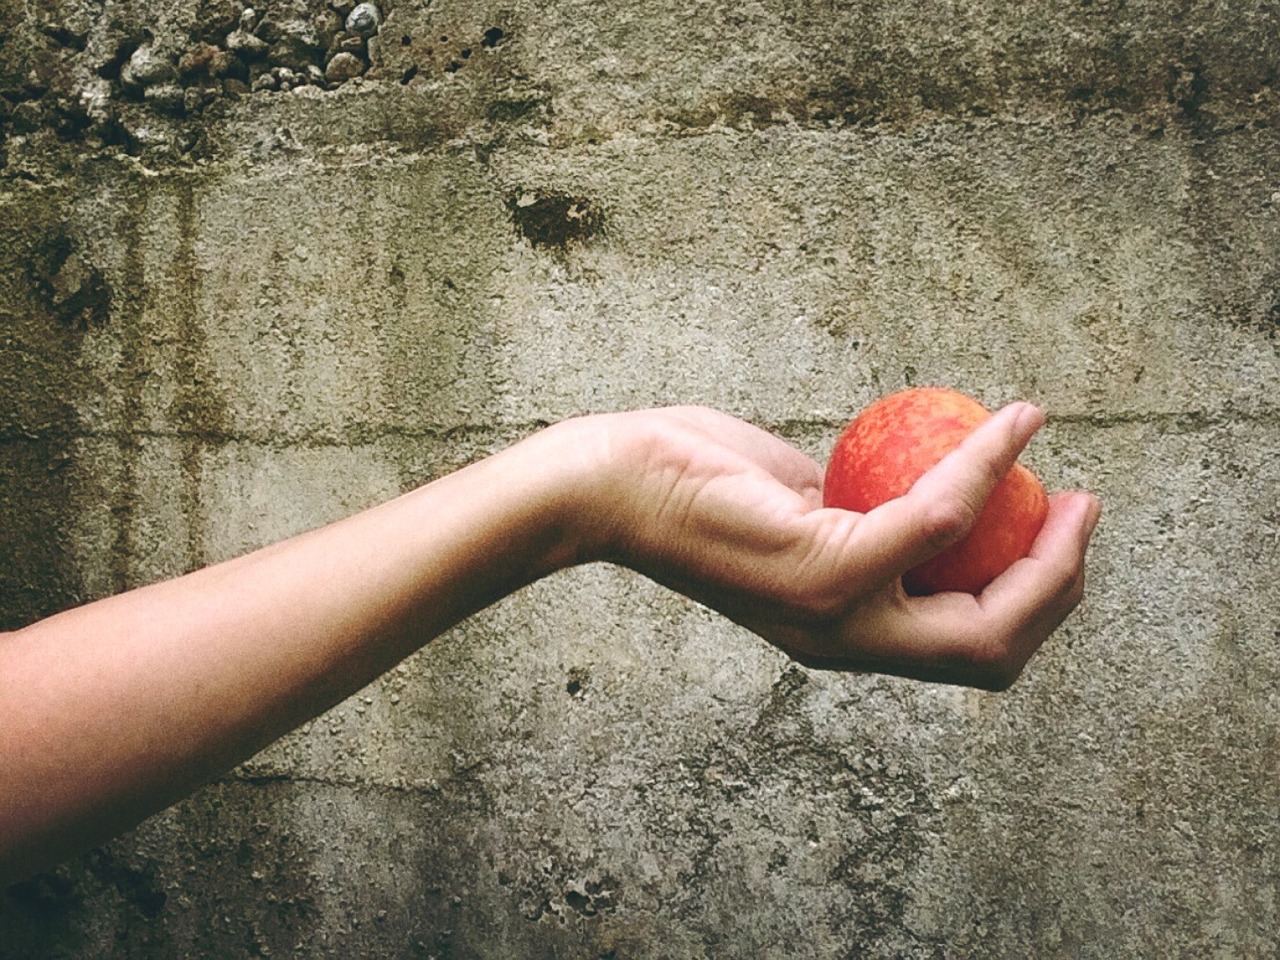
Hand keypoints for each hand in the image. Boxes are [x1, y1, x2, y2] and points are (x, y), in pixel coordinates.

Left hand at [574, 404, 1100, 689]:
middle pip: (993, 651)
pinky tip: (1011, 423)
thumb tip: (907, 490)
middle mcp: (844, 641)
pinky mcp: (824, 565)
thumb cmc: (692, 483)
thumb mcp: (791, 509)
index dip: (1030, 606)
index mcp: (842, 633)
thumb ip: (852, 517)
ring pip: (984, 611)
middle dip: (1060, 593)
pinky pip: (937, 515)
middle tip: (1080, 515)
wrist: (609, 485)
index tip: (1058, 537)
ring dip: (1050, 550)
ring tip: (1070, 488)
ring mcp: (837, 612)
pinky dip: (988, 465)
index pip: (963, 650)